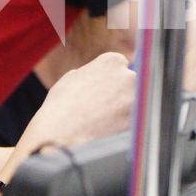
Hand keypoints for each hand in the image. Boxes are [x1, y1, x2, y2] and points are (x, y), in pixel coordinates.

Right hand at [17, 51, 135, 152]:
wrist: (59, 134)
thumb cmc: (60, 106)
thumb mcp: (72, 78)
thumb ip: (90, 73)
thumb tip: (94, 75)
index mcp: (112, 61)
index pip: (121, 67)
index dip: (112, 81)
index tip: (104, 92)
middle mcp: (128, 75)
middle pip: (132, 83)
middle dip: (121, 94)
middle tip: (104, 108)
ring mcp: (134, 98)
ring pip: (135, 103)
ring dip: (124, 110)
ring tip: (104, 120)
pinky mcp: (136, 120)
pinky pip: (136, 121)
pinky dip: (125, 126)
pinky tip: (109, 130)